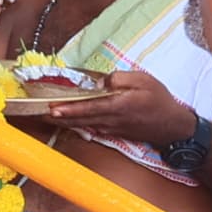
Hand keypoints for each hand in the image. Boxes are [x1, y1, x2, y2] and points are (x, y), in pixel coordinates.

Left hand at [28, 63, 198, 151]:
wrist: (173, 127)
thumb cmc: (160, 101)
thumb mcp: (144, 80)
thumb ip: (121, 78)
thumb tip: (102, 81)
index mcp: (118, 105)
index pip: (88, 108)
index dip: (69, 109)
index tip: (53, 109)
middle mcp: (110, 120)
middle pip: (79, 119)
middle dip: (58, 116)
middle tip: (37, 113)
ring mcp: (111, 128)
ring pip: (82, 125)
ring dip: (63, 121)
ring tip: (45, 116)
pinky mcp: (113, 132)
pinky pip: (90, 128)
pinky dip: (76, 125)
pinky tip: (66, 121)